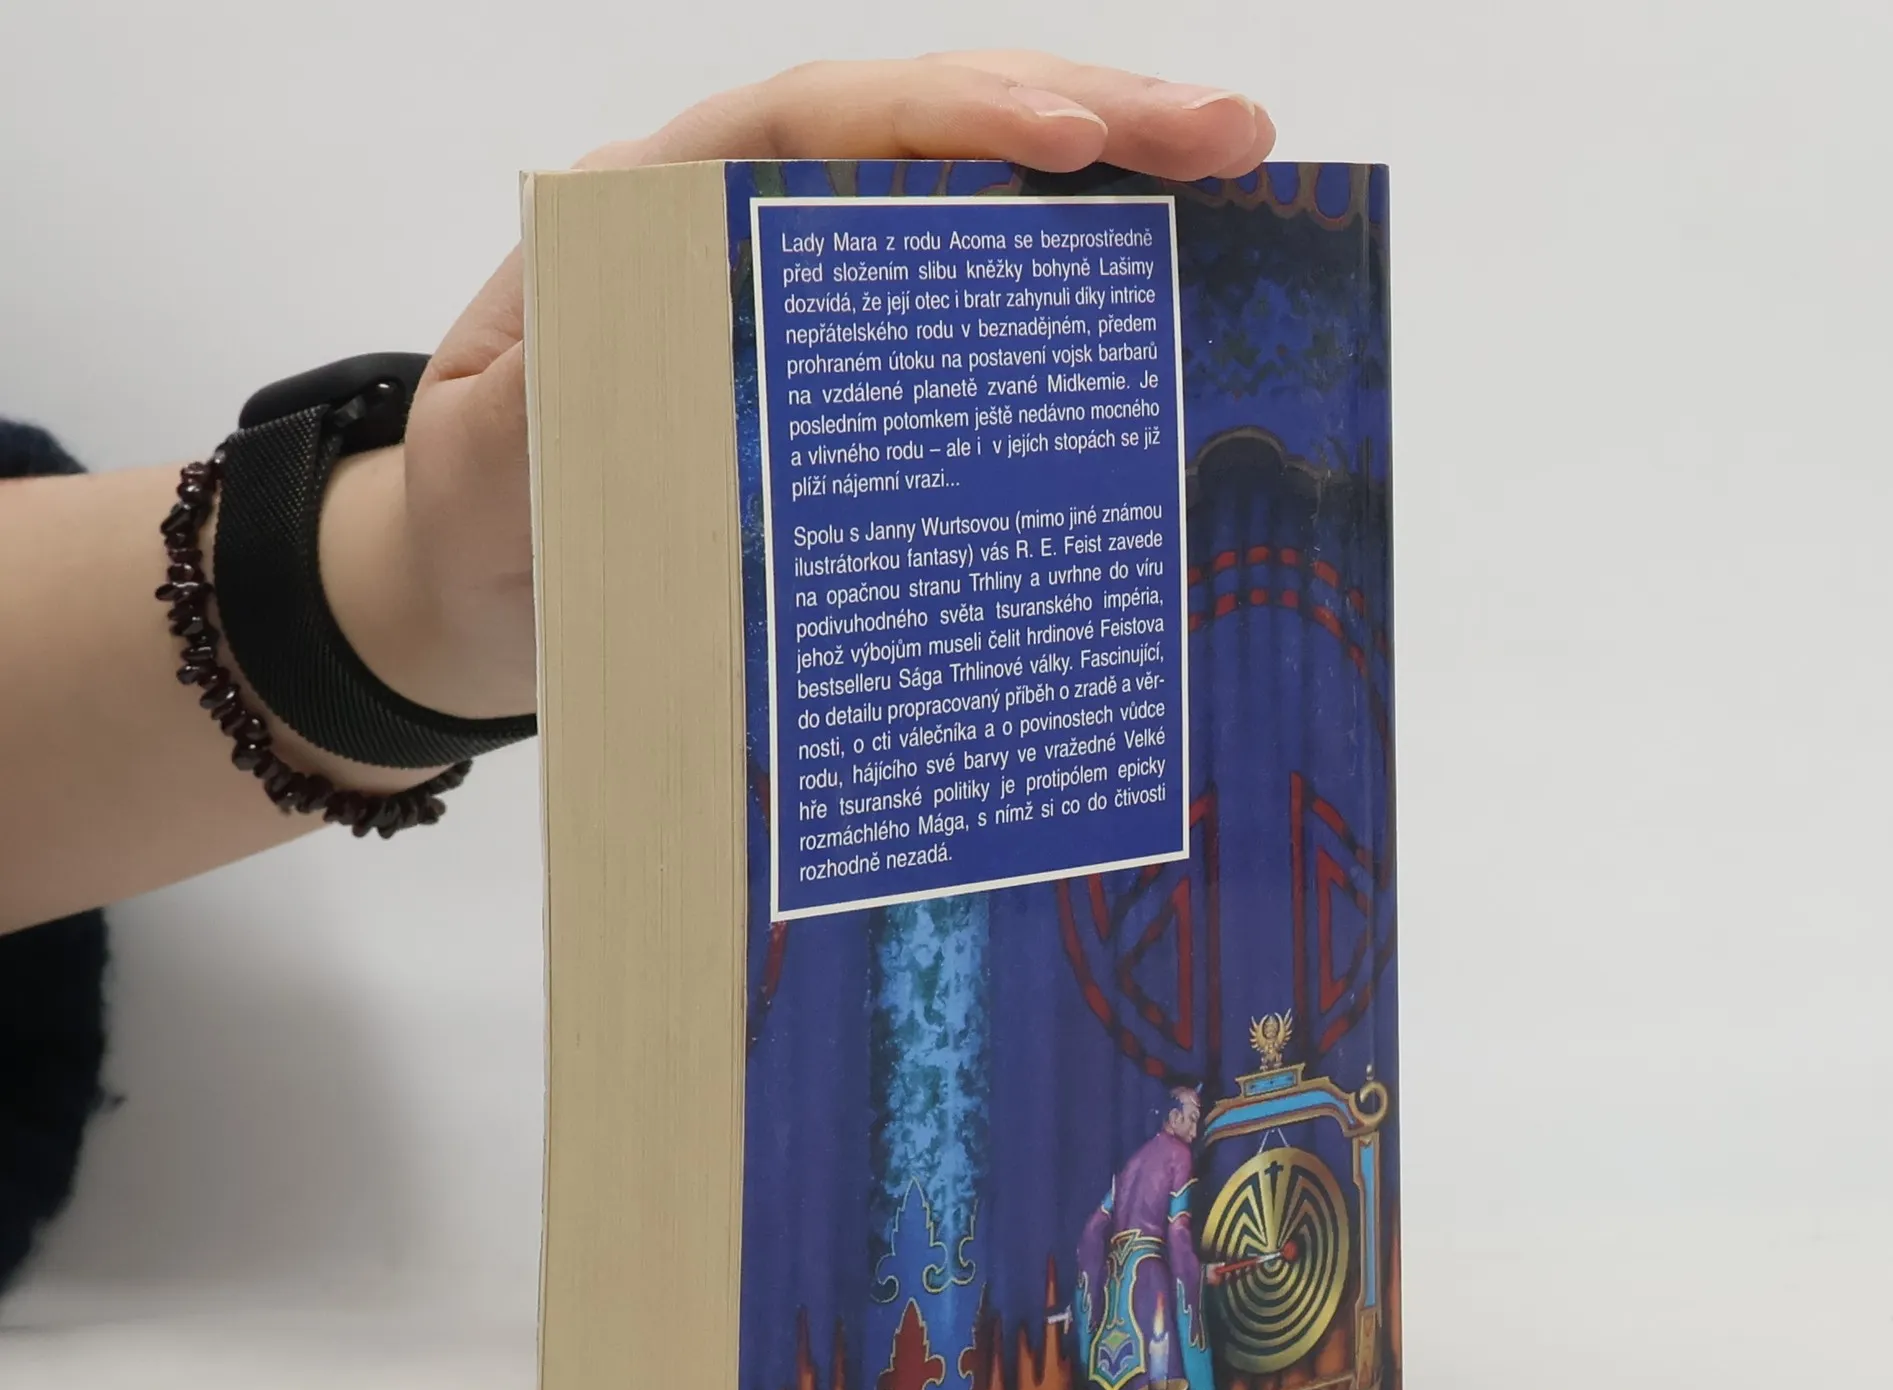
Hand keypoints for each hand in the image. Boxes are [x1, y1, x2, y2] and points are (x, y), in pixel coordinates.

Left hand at [329, 53, 1272, 724]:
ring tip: (1236, 178)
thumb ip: (560, 399)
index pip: (819, 122)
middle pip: (924, 129)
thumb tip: (684, 333)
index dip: (949, 119)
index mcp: (655, 212)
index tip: (1071, 141)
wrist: (471, 587)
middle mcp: (744, 223)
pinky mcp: (842, 365)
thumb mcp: (493, 468)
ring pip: (964, 201)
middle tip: (1230, 134)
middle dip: (1084, 114)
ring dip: (1101, 184)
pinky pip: (961, 301)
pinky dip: (1061, 285)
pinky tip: (1159, 287)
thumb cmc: (481, 520)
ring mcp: (804, 286)